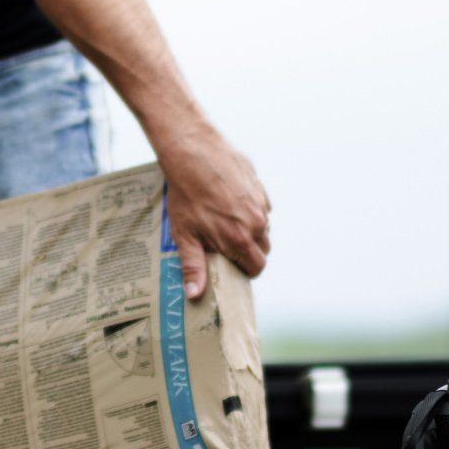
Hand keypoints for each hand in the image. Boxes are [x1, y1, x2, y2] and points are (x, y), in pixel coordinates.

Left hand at [158, 128, 270, 299]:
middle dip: (248, 252)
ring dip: (250, 231)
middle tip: (226, 246)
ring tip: (225, 223)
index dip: (245, 270)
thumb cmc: (186, 195)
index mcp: (240, 239)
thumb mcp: (184, 234)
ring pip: (263, 227)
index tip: (231, 266)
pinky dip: (250, 210)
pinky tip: (230, 203)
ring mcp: (260, 203)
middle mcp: (257, 223)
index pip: (256, 267)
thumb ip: (193, 266)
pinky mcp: (259, 186)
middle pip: (263, 249)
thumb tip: (195, 295)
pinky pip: (261, 206)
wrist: (193, 152)